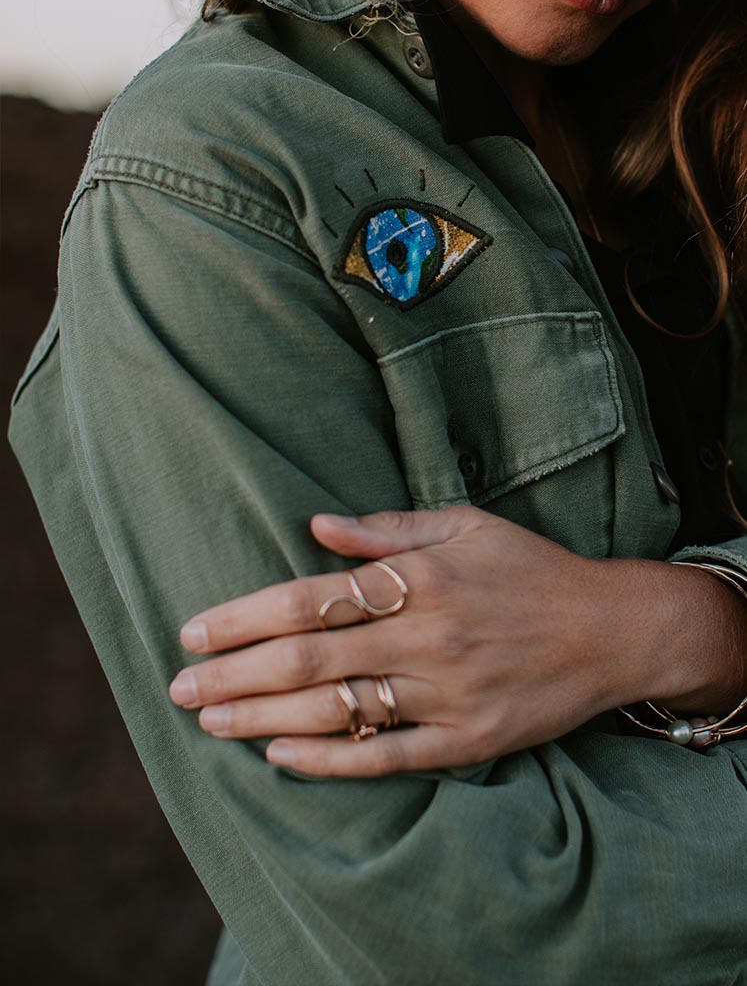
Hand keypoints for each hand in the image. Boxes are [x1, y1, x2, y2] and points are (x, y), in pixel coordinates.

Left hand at [168, 506, 646, 775]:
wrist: (612, 630)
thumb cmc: (530, 568)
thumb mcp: (465, 526)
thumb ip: (386, 530)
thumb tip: (314, 526)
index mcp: (420, 580)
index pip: (310, 600)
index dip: (244, 617)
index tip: (194, 632)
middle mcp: (427, 638)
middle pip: (308, 661)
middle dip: (234, 674)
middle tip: (179, 688)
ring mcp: (447, 694)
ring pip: (336, 712)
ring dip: (263, 718)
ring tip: (210, 722)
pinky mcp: (469, 740)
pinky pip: (387, 757)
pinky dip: (330, 761)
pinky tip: (280, 756)